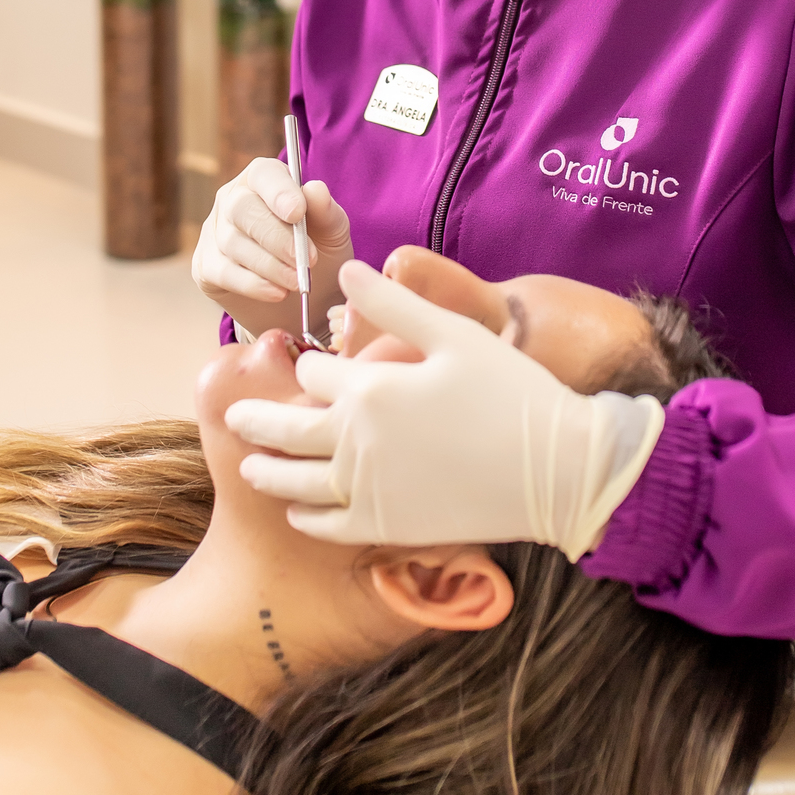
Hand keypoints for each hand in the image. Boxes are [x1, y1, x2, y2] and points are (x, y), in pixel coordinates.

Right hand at [192, 157, 353, 337]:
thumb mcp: (332, 233)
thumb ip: (326, 212)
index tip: (297, 213)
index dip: (279, 192)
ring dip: (270, 266)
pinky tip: (277, 293)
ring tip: (298, 282)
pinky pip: (224, 272)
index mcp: (264, 180)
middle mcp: (233, 199)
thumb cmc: (318, 253)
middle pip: (243, 209)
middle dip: (277, 237)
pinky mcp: (206, 266)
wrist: (303, 299)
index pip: (264, 174)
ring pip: (234, 243)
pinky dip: (253, 284)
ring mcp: (215, 232)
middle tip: (306, 261)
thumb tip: (315, 189)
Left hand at [225, 261, 664, 559]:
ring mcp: (367, 490)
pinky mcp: (386, 526)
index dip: (310, 367)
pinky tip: (297, 511)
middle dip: (257, 419)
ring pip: (294, 482)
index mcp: (369, 388)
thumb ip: (393, 303)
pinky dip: (305, 517)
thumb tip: (347, 268)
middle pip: (284, 429)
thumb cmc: (512, 392)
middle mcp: (355, 441)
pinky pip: (327, 526)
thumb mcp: (454, 335)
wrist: (558, 468)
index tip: (312, 368)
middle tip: (235, 415)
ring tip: (250, 466)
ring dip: (267, 471)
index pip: (313, 374)